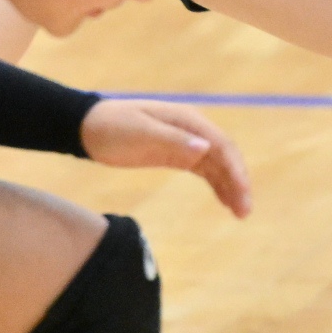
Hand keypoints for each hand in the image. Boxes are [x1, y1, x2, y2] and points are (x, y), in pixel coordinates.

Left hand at [78, 98, 252, 217]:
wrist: (87, 127)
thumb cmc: (112, 126)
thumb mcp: (139, 133)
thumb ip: (172, 140)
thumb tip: (206, 147)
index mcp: (186, 119)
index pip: (221, 144)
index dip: (235, 170)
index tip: (242, 195)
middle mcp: (191, 129)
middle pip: (225, 155)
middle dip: (238, 181)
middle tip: (244, 212)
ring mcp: (185, 141)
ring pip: (218, 165)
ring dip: (231, 186)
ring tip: (240, 213)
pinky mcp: (176, 154)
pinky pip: (204, 170)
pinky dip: (217, 185)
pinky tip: (225, 202)